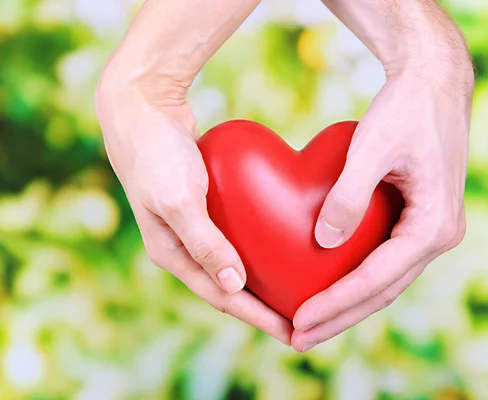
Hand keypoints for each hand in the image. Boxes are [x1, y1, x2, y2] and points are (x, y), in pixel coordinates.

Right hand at [95, 0, 291, 344]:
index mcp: (172, 253)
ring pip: (236, 263)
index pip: (223, 298)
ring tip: (298, 291)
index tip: (293, 335)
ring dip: (265, 279)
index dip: (258, 318)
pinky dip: (260, 246)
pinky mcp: (205, 206)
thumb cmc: (156, 153)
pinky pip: (237, 235)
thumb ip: (204, 243)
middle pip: (231, 287)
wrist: (141, 106)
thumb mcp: (178, 200)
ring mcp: (194, 226)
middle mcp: (183, 246)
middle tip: (304, 321)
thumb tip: (234, 286)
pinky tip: (284, 244)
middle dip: (265, 307)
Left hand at [291, 0, 473, 351]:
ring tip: (309, 325)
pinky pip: (385, 261)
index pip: (378, 278)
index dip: (335, 303)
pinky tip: (330, 286)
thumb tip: (324, 243)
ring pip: (385, 282)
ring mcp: (432, 230)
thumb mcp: (373, 147)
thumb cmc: (406, 108)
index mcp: (434, 226)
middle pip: (383, 291)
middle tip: (296, 338)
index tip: (297, 321)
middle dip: (339, 318)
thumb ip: (348, 196)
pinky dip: (358, 279)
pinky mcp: (419, 219)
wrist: (435, 82)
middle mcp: (439, 236)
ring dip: (348, 305)